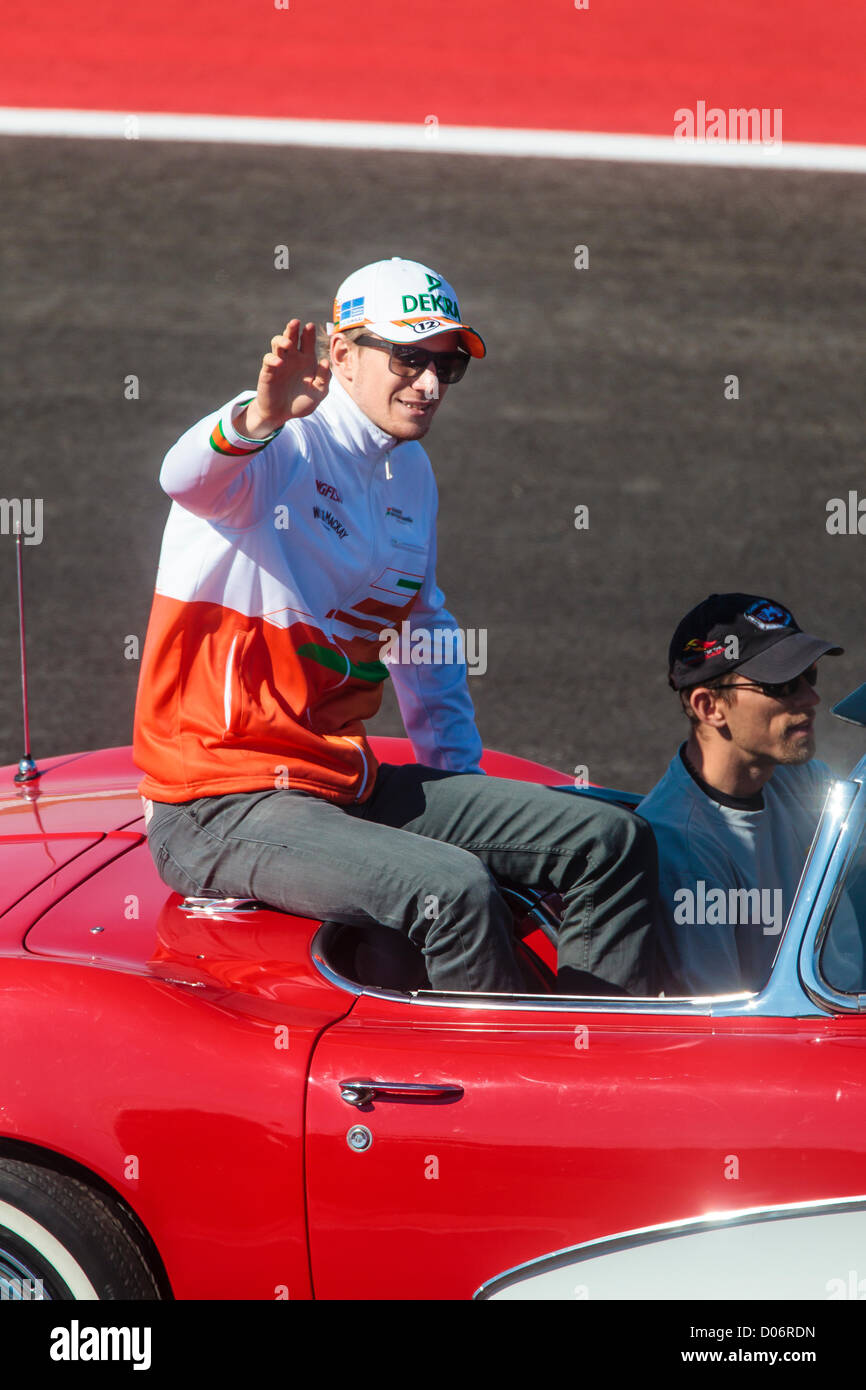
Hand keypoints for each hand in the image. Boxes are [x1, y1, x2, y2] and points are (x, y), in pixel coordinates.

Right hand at [242, 320, 330, 435]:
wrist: (282, 415)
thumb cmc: (301, 402)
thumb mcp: (319, 393)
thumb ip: (324, 378)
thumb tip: (326, 361)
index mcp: (306, 360)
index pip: (307, 341)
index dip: (308, 333)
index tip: (310, 326)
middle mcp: (292, 358)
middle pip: (291, 337)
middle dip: (292, 329)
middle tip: (296, 322)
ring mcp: (279, 363)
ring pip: (277, 343)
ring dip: (282, 340)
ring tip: (288, 344)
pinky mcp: (268, 371)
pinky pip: (268, 360)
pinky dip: (273, 359)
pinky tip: (280, 363)